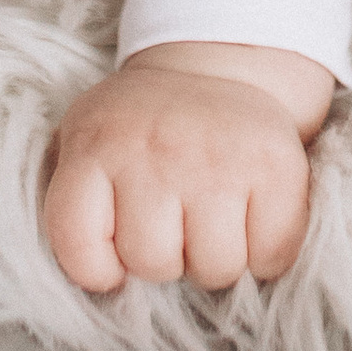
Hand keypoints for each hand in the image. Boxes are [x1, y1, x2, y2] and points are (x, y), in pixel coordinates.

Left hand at [41, 41, 333, 294]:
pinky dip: (267, 254)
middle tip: (175, 222)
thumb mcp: (87, 142)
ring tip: (212, 221)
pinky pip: (272, 257)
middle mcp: (156, 149)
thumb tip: (100, 283)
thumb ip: (74, 203)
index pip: (77, 244)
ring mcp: (219, 158)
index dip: (97, 268)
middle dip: (166, 257)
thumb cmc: (144, 130)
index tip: (114, 254)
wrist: (217, 66)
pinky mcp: (277, 167)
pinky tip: (253, 219)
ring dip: (216, 259)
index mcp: (96, 145)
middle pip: (152, 263)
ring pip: (215, 268)